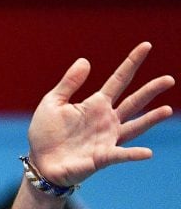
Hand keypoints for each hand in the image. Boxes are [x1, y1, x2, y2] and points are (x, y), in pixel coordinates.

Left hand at [28, 42, 174, 186]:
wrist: (40, 162)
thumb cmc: (46, 134)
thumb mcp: (52, 103)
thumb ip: (68, 83)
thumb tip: (85, 60)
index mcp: (95, 105)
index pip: (119, 80)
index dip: (131, 63)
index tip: (146, 46)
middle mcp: (106, 120)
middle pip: (134, 102)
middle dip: (150, 90)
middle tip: (169, 79)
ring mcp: (107, 139)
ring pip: (135, 126)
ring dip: (151, 119)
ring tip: (166, 110)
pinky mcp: (102, 157)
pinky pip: (121, 155)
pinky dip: (133, 154)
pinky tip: (147, 152)